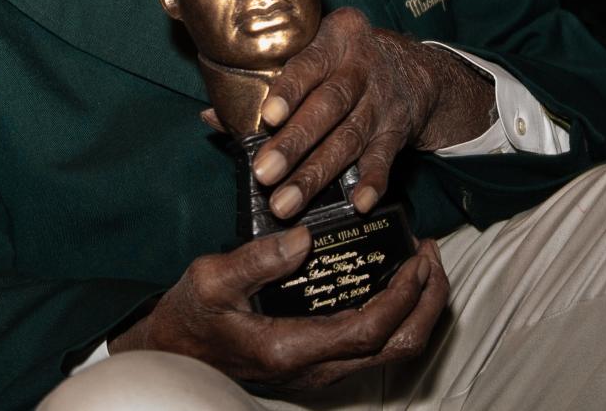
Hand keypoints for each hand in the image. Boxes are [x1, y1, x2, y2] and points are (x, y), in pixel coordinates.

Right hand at [109, 227, 447, 388]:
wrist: (175, 351)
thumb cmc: (190, 315)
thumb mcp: (211, 280)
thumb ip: (256, 260)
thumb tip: (303, 237)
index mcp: (292, 349)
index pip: (369, 330)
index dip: (403, 297)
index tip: (417, 258)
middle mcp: (316, 368)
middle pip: (397, 348)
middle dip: (428, 303)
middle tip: (431, 255)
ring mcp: (320, 369)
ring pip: (393, 352)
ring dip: (419, 310)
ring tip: (422, 264)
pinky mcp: (319, 360)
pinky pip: (376, 346)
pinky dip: (398, 315)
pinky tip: (392, 280)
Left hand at [252, 8, 493, 218]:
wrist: (416, 70)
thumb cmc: (342, 61)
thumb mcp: (314, 53)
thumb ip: (266, 82)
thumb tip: (211, 116)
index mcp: (336, 38)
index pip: (309, 64)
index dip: (289, 91)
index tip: (267, 117)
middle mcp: (362, 66)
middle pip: (328, 106)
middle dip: (295, 143)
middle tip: (264, 173)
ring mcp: (383, 99)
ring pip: (350, 138)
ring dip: (317, 173)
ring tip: (286, 202)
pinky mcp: (399, 130)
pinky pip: (386, 158)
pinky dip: (372, 182)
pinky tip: (357, 203)